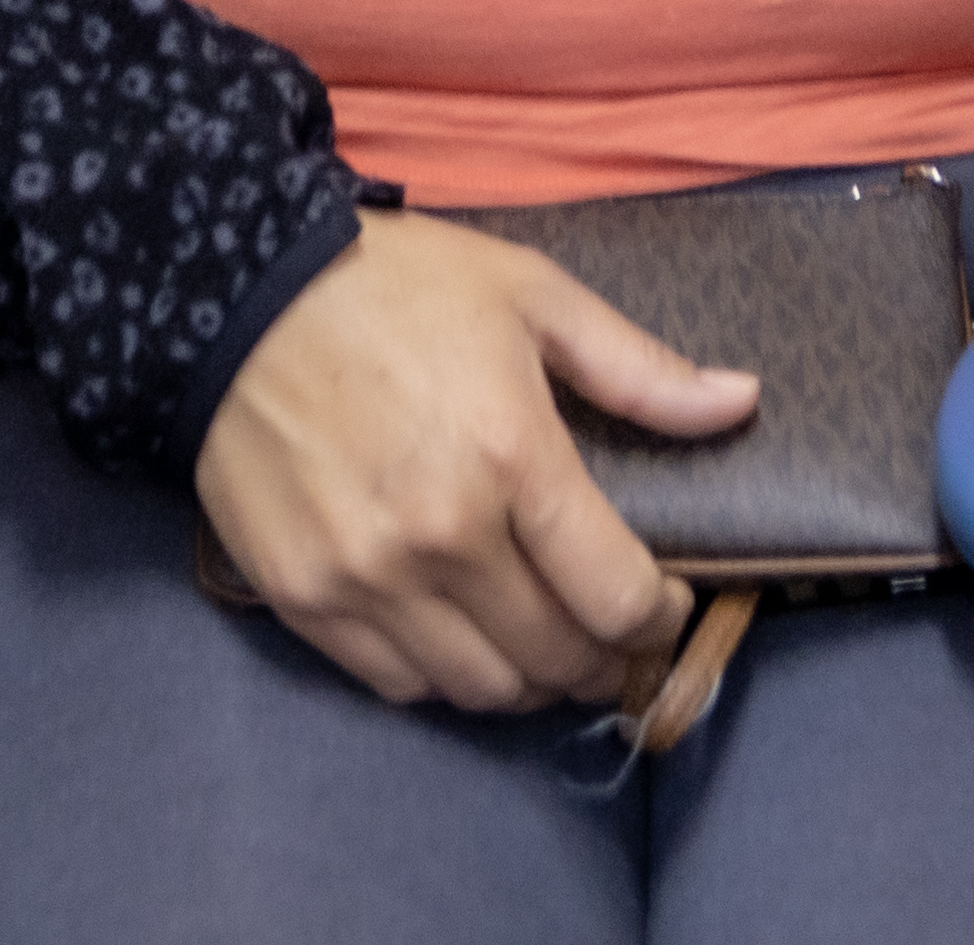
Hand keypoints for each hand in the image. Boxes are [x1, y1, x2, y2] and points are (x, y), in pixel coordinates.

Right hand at [190, 215, 757, 714]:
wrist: (231, 290)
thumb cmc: (393, 284)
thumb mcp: (530, 296)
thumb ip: (640, 370)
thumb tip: (743, 403)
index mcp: (513, 457)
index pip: (619, 598)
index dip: (659, 616)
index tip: (662, 598)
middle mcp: (443, 536)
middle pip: (557, 658)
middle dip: (601, 654)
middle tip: (604, 625)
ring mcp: (368, 578)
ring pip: (483, 688)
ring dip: (527, 676)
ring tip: (537, 634)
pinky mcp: (305, 598)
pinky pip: (398, 683)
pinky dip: (442, 672)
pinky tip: (457, 628)